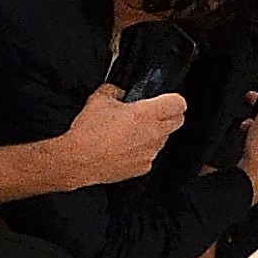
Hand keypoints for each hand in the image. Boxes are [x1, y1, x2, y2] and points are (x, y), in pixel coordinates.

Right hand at [55, 80, 191, 186]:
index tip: (167, 100)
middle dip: (169, 116)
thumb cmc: (88, 132)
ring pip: (163, 139)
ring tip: (131, 133)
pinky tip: (125, 148)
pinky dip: (142, 150)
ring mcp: (150, 153)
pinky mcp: (143, 167)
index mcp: (146, 114)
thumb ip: (115, 90)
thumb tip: (120, 92)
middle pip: (178, 121)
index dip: (174, 99)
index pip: (179, 103)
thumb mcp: (99, 99)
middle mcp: (153, 134)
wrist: (78, 161)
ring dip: (154, 134)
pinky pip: (150, 155)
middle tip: (153, 114)